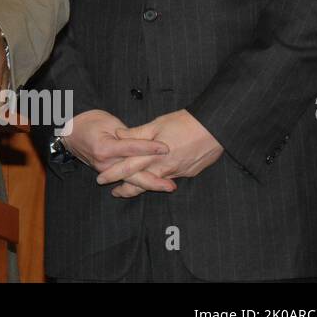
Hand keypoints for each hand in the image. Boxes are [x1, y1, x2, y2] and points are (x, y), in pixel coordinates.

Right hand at [60, 109, 174, 195]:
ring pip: (131, 180)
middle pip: (133, 173)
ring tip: (168, 187)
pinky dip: (140, 183)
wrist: (69, 133)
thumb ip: (127, 133)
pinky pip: (125, 179)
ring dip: (150, 184)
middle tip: (172, 185)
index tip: (166, 148)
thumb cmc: (89, 122)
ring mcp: (105, 170)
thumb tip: (144, 140)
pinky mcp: (107, 172)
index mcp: (105, 148)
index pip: (132, 148)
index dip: (150, 148)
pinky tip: (154, 185)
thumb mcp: (108, 122)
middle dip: (154, 179)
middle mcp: (106, 163)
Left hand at [97, 110, 222, 197]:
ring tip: (131, 189)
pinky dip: (160, 180)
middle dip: (126, 190)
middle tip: (114, 193)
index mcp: (153, 155)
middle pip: (141, 183)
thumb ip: (136, 133)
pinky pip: (170, 178)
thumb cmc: (184, 123)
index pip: (128, 168)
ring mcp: (178, 172)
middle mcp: (164, 168)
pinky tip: (156, 178)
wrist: (214, 128)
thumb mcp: (157, 124)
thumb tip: (118, 135)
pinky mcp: (189, 172)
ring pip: (155, 183)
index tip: (101, 179)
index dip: (114, 174)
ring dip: (143, 186)